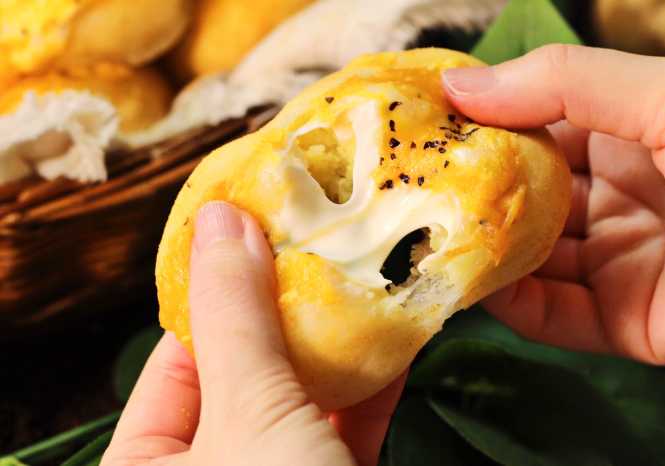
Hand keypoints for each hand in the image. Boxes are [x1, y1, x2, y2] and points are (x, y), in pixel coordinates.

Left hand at [102, 202, 405, 465]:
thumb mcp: (249, 415)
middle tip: (313, 246)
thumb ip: (235, 318)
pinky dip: (374, 382)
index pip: (172, 364)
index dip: (214, 297)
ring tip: (360, 273)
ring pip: (304, 397)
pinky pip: (350, 422)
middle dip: (288, 313)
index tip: (253, 239)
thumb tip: (220, 220)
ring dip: (339, 341)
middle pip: (247, 374)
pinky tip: (394, 330)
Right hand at [443, 44, 664, 364]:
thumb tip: (459, 83)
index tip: (418, 128)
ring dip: (480, 252)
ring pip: (529, 259)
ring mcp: (616, 262)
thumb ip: (565, 83)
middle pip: (523, 198)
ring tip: (419, 241)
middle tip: (402, 190)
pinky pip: (552, 316)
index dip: (479, 126)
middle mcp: (614, 198)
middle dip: (469, 194)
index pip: (534, 129)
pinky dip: (510, 305)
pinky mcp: (623, 322)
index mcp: (627, 136)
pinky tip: (471, 286)